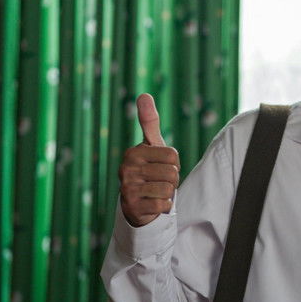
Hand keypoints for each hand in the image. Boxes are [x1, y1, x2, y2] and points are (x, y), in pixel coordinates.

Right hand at [119, 93, 180, 226]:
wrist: (136, 203)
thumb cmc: (148, 168)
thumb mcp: (150, 145)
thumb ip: (149, 121)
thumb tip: (144, 94)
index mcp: (133, 152)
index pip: (173, 155)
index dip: (174, 163)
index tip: (161, 166)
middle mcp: (126, 169)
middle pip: (172, 172)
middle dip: (172, 179)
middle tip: (158, 181)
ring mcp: (127, 189)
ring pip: (168, 189)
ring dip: (167, 193)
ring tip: (155, 191)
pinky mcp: (132, 207)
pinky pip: (162, 205)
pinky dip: (163, 207)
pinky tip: (152, 203)